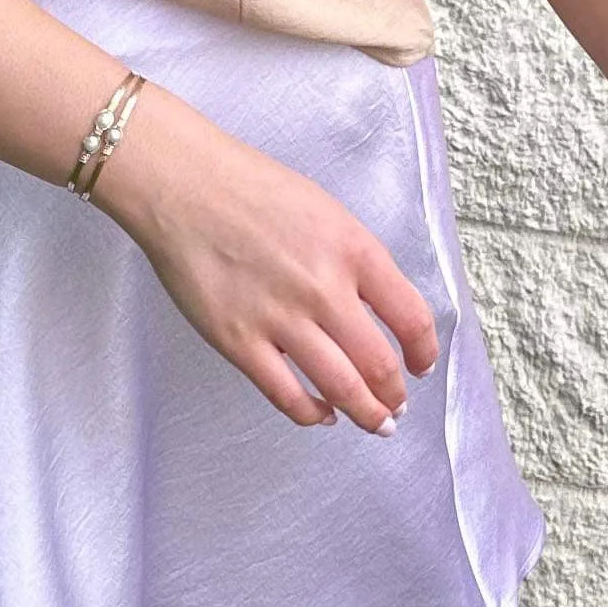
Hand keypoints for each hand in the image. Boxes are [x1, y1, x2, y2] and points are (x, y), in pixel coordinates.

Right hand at [92, 87, 439, 433]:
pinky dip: (312, 414)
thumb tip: (377, 310)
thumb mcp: (325, 212)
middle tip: (396, 406)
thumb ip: (355, 261)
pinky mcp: (239, 341)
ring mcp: (281, 318)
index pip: (412, 318)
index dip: (425, 352)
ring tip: (374, 422)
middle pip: (380, 365)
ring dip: (365, 414)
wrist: (182, 184)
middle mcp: (324, 288)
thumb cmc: (250, 188)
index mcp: (353, 250)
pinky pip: (287, 396)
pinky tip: (321, 414)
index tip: (421, 366)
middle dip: (394, 396)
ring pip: (341, 389)